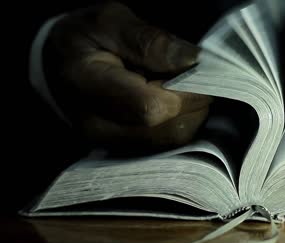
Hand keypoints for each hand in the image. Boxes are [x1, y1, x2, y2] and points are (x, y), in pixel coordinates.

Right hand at [46, 2, 211, 150]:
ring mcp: (111, 144)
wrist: (56, 65)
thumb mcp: (109, 22)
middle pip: (169, 130)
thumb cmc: (82, 40)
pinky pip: (168, 144)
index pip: (151, 107)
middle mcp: (99, 127)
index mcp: (88, 89)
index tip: (200, 69)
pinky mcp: (124, 149)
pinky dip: (181, 121)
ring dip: (191, 112)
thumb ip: (149, 41)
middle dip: (195, 101)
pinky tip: (173, 100)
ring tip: (180, 85)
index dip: (187, 91)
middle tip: (192, 75)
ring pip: (174, 140)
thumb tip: (191, 60)